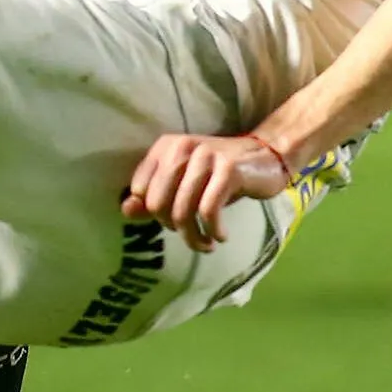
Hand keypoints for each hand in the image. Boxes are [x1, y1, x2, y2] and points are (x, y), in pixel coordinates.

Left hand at [124, 131, 286, 249]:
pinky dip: (213, 231)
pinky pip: (208, 211)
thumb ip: (154, 196)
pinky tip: (221, 236)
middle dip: (172, 228)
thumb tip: (125, 211)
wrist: (266, 156)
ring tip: (206, 244)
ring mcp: (206, 157)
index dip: (153, 213)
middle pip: (158, 203)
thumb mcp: (184, 184)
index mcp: (165, 147)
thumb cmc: (218, 175)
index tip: (172, 222)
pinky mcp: (228, 170)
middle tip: (191, 235)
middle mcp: (182, 147)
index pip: (139, 190)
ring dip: (194, 237)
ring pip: (182, 211)